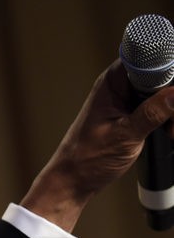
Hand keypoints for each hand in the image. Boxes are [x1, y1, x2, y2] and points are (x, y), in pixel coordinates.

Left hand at [21, 59, 173, 231]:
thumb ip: (152, 113)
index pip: (148, 58)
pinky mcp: (133, 112)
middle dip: (172, 95)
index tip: (171, 90)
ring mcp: (127, 99)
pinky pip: (160, 106)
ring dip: (172, 111)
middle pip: (161, 75)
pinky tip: (168, 132)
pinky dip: (168, 119)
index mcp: (112, 82)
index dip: (167, 68)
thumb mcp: (124, 136)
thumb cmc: (87, 158)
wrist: (74, 179)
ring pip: (164, 92)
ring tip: (170, 132)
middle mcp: (120, 85)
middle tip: (171, 123)